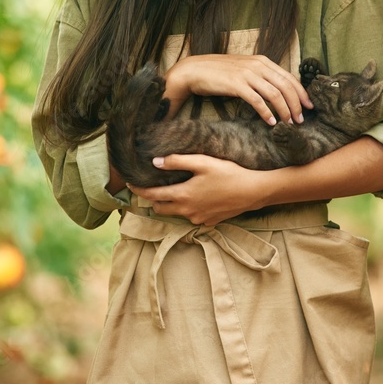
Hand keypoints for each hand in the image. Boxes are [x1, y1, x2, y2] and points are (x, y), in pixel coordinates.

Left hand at [127, 154, 266, 226]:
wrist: (253, 192)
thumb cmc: (229, 174)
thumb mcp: (203, 162)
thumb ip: (177, 161)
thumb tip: (155, 162)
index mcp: (183, 195)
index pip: (151, 195)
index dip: (138, 190)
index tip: (129, 184)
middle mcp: (187, 211)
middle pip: (160, 208)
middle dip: (154, 199)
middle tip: (153, 186)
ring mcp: (198, 219)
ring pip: (176, 212)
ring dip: (172, 203)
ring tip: (178, 189)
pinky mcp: (209, 222)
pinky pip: (192, 216)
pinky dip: (189, 208)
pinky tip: (199, 196)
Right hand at [163, 54, 311, 125]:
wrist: (195, 70)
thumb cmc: (220, 73)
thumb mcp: (244, 69)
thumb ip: (261, 76)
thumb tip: (277, 91)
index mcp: (262, 61)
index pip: (289, 77)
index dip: (301, 93)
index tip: (308, 107)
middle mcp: (257, 65)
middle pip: (286, 86)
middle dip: (296, 105)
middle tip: (300, 120)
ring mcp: (247, 74)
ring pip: (275, 94)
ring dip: (284, 111)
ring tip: (288, 124)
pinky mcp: (236, 84)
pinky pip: (257, 100)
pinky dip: (266, 113)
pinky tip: (270, 122)